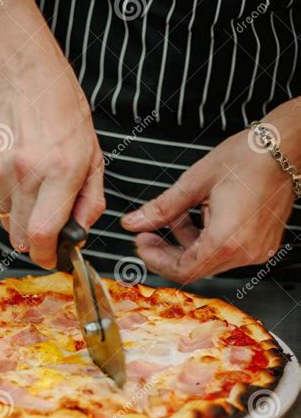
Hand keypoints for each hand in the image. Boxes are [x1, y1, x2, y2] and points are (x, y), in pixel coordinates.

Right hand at [0, 0, 103, 268]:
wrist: (24, 75)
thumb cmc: (63, 111)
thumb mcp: (93, 155)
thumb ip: (90, 200)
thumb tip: (80, 231)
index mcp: (60, 172)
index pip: (43, 235)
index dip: (46, 257)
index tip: (51, 259)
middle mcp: (27, 174)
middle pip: (21, 238)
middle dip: (36, 242)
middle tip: (47, 228)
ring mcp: (0, 171)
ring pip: (8, 221)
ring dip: (22, 216)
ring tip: (34, 184)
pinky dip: (9, 198)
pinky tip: (19, 171)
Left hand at [121, 106, 297, 283]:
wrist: (285, 148)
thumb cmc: (247, 158)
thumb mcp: (195, 182)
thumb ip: (161, 208)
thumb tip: (133, 223)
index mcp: (226, 241)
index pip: (182, 270)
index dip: (157, 260)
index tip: (142, 244)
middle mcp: (244, 252)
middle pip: (195, 267)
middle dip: (169, 250)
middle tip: (149, 232)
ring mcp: (256, 250)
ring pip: (210, 259)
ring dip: (189, 241)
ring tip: (178, 214)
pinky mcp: (263, 244)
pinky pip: (228, 251)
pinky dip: (209, 238)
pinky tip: (201, 215)